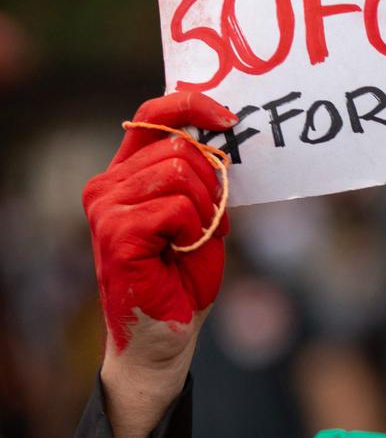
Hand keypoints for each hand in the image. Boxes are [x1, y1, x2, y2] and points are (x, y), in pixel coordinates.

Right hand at [83, 92, 235, 437]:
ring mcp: (106, 208)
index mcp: (126, 174)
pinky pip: (178, 208)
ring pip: (183, 173)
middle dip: (214, 185)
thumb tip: (221, 128)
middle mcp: (107, 185)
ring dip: (206, 210)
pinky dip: (195, 229)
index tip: (228, 118)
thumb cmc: (184, 276)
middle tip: (205, 225)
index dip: (191, 104)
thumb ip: (201, 174)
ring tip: (190, 242)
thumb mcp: (202, 213)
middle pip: (181, 146)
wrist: (168, 333)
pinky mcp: (116, 233)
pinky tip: (179, 253)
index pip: (152, 115)